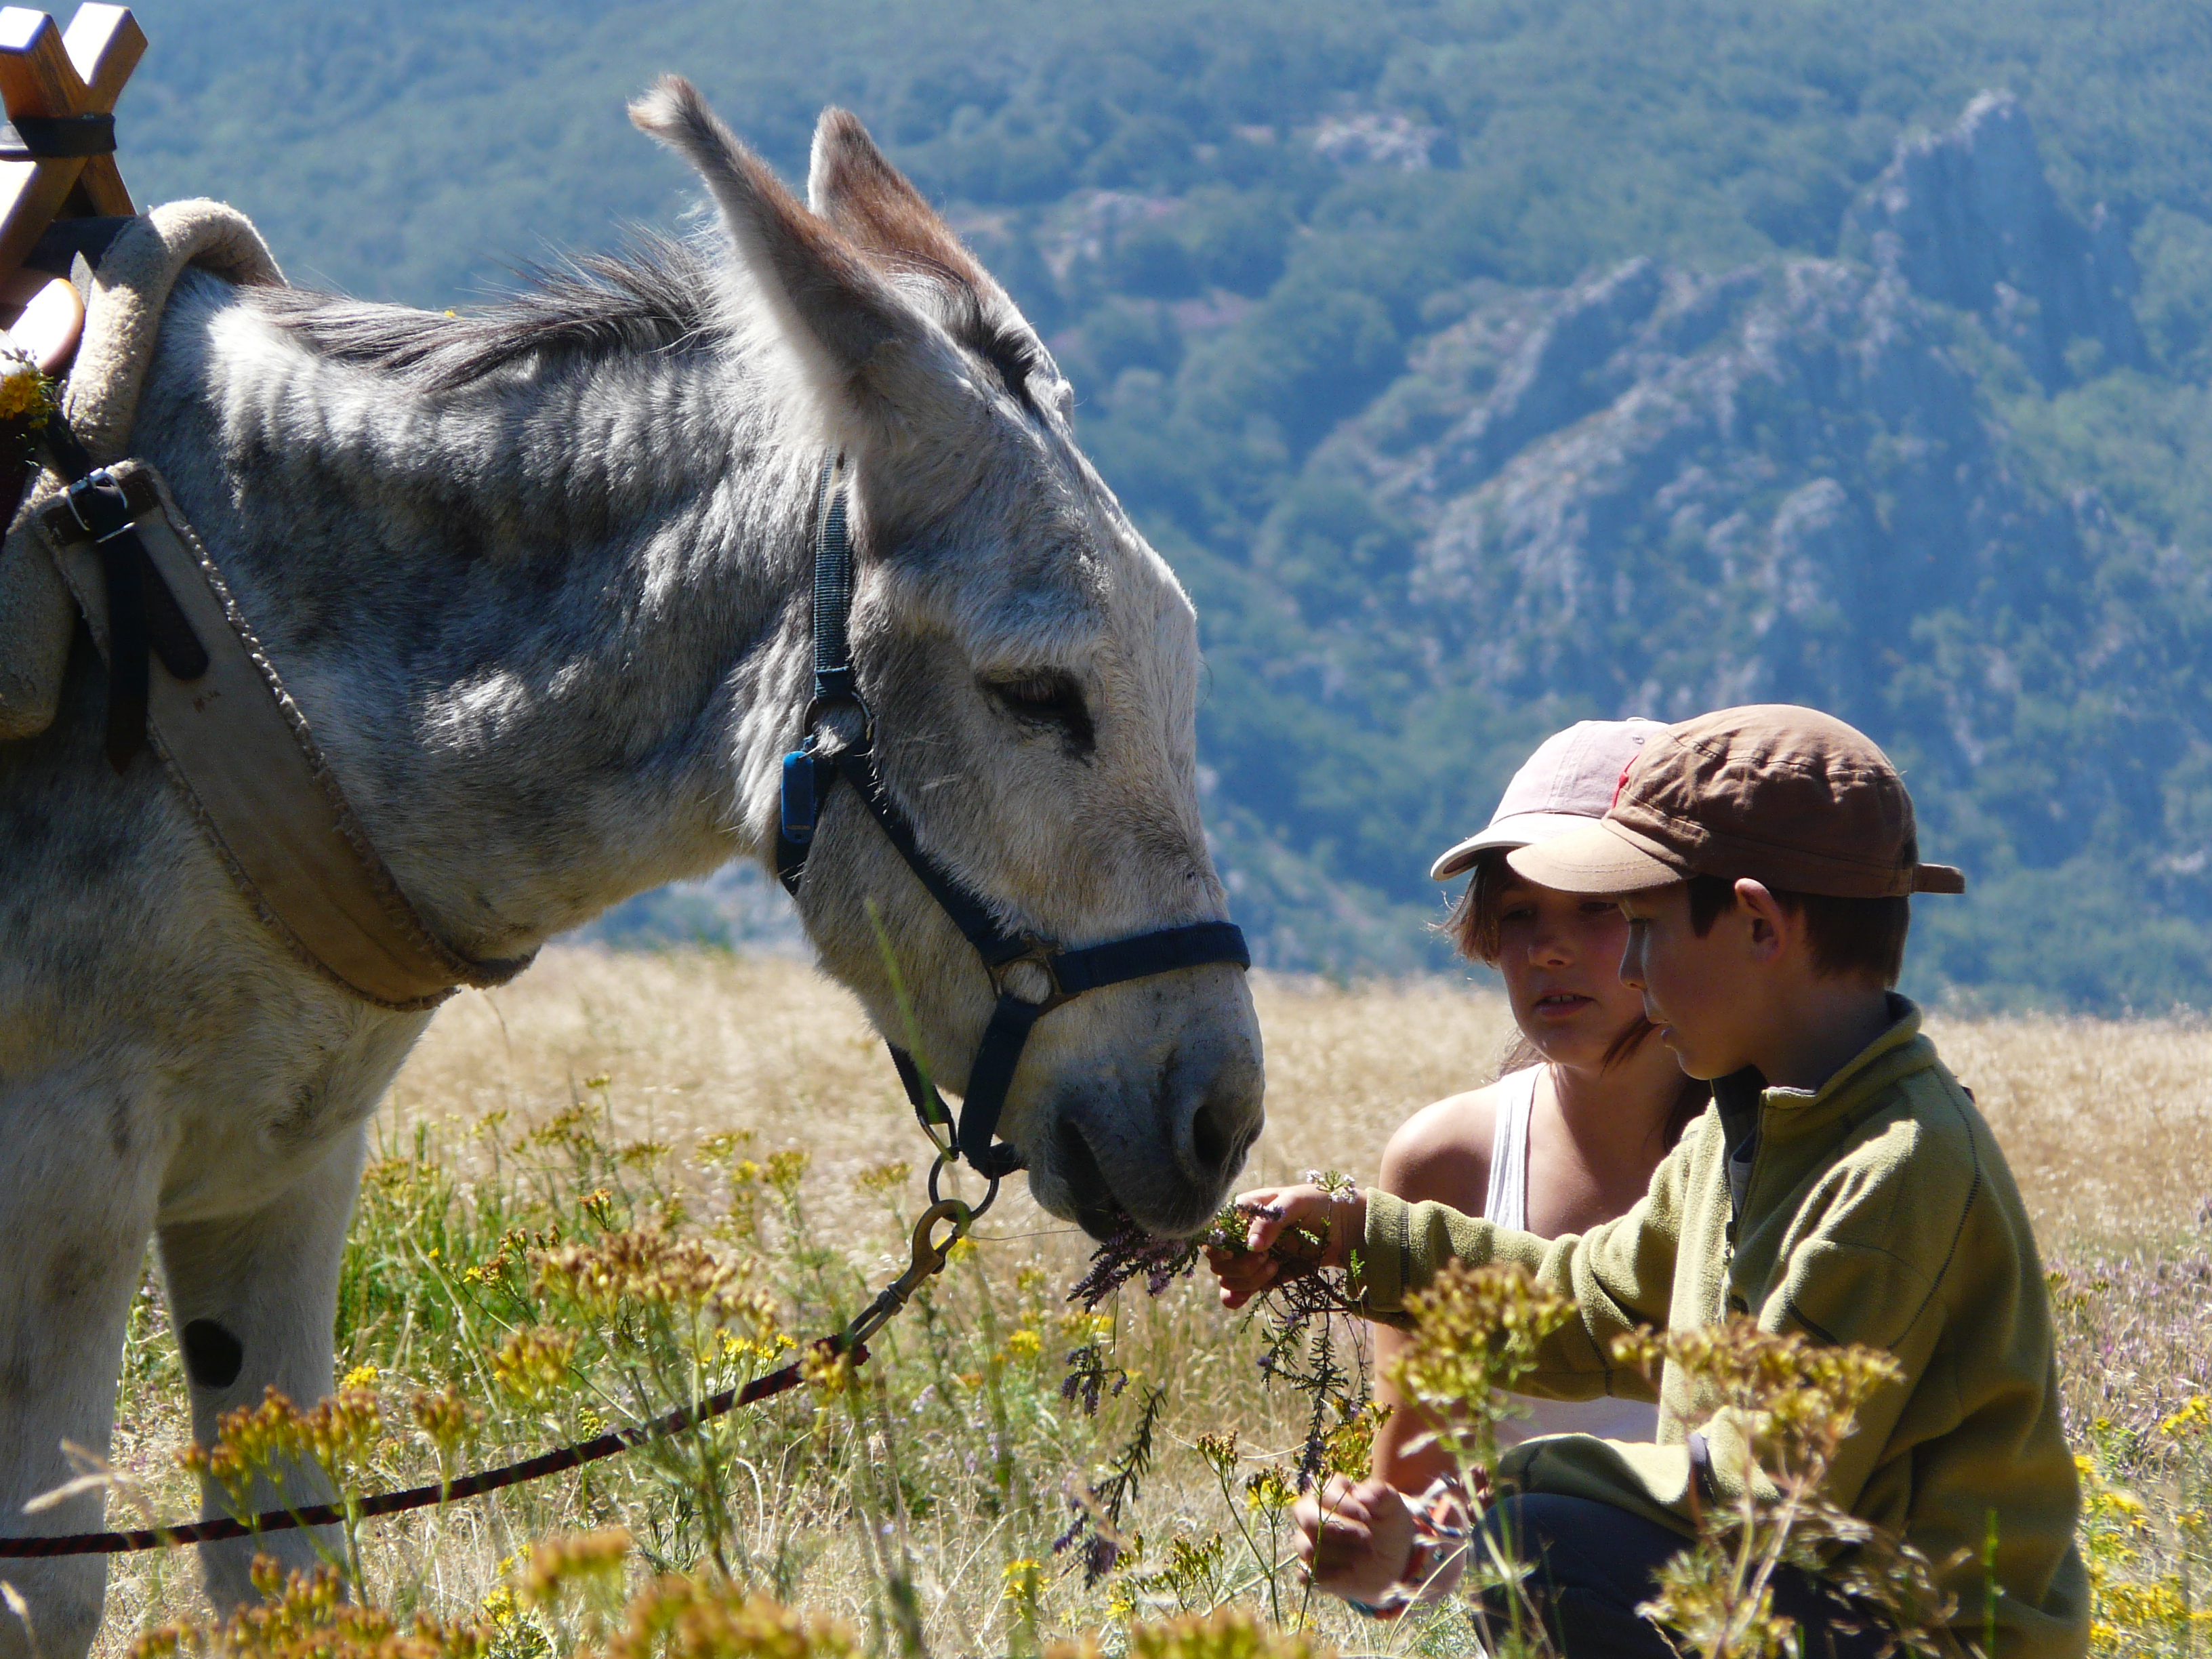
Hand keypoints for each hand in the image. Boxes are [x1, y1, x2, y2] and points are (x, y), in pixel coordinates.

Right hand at [1202, 1182, 1365, 1309]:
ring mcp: (1252, 1257)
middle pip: (1218, 1260)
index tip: (1233, 1252)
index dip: (1218, 1246)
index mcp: (1244, 1211)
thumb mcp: (1296, 1201)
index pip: (1215, 1232)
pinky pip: (1239, 1292)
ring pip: (1228, 1278)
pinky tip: (1244, 1298)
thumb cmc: (1319, 1203)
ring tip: (1275, 1267)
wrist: (1345, 1226)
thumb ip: (1271, 1219)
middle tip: (1267, 1258)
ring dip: (1247, 1279)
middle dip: (1239, 1265)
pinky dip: (1237, 1297)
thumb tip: (1251, 1245)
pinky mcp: (1264, 1276)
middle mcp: (1242, 1235)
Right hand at [1290, 1475, 1415, 1603]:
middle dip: (1339, 1531)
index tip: (1368, 1518)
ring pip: (1306, 1547)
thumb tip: (1361, 1495)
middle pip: (1307, 1519)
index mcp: (1330, 1492)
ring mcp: (1309, 1542)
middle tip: (1367, 1540)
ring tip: (1363, 1558)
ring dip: (1338, 1555)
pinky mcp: (1312, 1569)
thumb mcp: (1392, 1506)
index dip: (1345, 1506)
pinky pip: (1306, 1574)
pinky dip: (1327, 1576)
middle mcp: (1313, 1514)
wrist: (1392, 1557)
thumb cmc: (1387, 1523)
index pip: (1324, 1493)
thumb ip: (1380, 1493)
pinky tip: (1348, 1573)